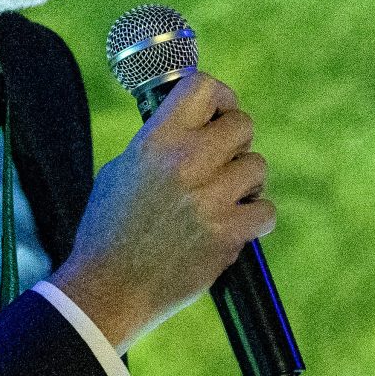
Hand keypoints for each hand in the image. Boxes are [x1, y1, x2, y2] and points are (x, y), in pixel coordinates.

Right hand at [51, 71, 274, 350]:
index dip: (220, 97)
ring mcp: (209, 199)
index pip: (204, 86)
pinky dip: (255, 219)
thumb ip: (159, 141)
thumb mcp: (123, 169)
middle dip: (237, 142)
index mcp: (155, 141)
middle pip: (243, 124)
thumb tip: (194, 120)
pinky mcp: (227, 234)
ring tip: (222, 199)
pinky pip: (266, 210)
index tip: (219, 113)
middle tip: (222, 163)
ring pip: (258, 167)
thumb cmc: (111, 230)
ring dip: (246, 182)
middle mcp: (184, 163)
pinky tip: (234, 225)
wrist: (109, 289)